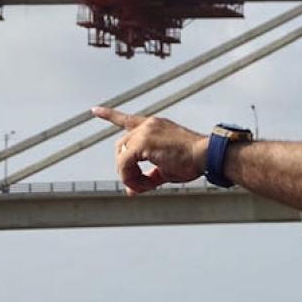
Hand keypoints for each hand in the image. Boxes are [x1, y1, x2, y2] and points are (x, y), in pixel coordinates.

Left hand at [91, 107, 208, 195]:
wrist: (207, 156)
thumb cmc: (193, 162)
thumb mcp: (166, 170)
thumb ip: (148, 178)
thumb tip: (131, 191)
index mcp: (154, 126)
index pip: (127, 119)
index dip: (110, 115)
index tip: (94, 110)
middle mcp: (148, 125)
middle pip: (121, 147)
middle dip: (125, 168)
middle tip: (139, 185)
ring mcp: (144, 132)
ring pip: (122, 157)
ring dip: (129, 175)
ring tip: (144, 187)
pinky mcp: (143, 142)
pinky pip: (125, 164)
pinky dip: (131, 177)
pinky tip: (143, 185)